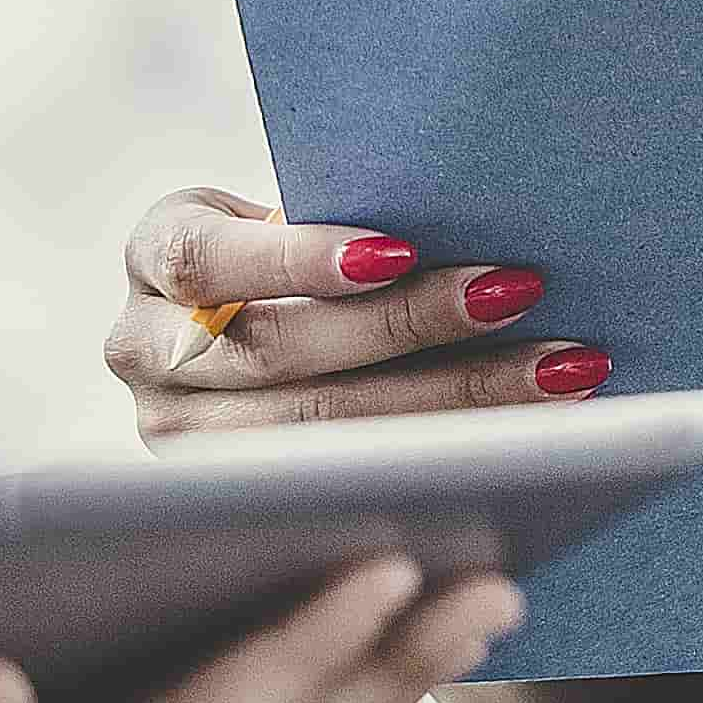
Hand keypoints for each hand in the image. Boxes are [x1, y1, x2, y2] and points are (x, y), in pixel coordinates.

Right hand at [105, 186, 607, 432]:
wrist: (252, 320)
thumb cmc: (298, 252)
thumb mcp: (295, 216)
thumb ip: (345, 215)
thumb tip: (474, 208)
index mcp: (156, 254)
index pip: (208, 258)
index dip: (300, 259)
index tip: (400, 250)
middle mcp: (142, 350)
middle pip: (277, 352)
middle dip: (411, 324)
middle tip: (520, 292)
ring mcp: (175, 434)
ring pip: (316, 429)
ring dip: (453, 396)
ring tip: (559, 366)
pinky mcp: (230, 494)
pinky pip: (342, 478)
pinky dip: (445, 448)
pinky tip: (530, 429)